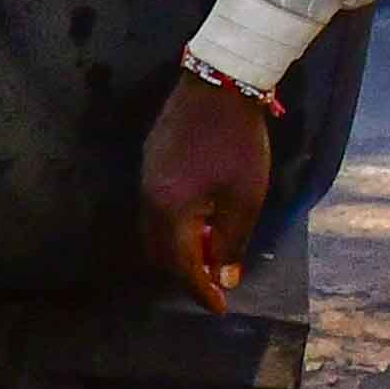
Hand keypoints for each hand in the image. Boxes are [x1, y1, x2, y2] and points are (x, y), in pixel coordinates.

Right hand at [135, 62, 288, 307]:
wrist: (218, 82)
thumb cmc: (237, 142)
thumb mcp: (245, 197)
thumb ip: (233, 241)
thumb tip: (225, 277)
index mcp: (170, 212)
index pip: (181, 266)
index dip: (201, 291)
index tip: (220, 306)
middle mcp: (148, 199)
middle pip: (159, 253)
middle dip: (185, 273)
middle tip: (215, 279)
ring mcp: (144, 178)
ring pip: (154, 230)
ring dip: (180, 247)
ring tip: (211, 247)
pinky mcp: (150, 161)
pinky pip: (155, 207)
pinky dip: (175, 224)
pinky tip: (200, 215)